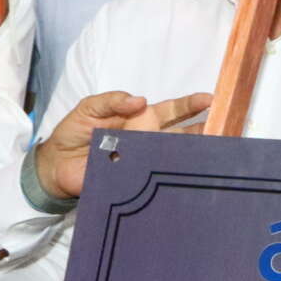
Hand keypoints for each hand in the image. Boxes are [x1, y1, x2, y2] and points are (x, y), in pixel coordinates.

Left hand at [33, 89, 212, 200]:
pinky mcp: (135, 181)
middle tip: (226, 126)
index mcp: (141, 119)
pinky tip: (185, 176)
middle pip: (183, 135)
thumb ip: (113, 100)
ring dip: (193, 155)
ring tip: (214, 153)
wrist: (54, 166)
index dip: (192, 105)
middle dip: (205, 130)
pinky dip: (169, 176)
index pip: (172, 110)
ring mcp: (144, 162)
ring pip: (174, 157)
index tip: (213, 99)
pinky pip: (155, 177)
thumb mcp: (90, 108)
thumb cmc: (74, 133)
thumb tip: (141, 100)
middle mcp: (148, 140)